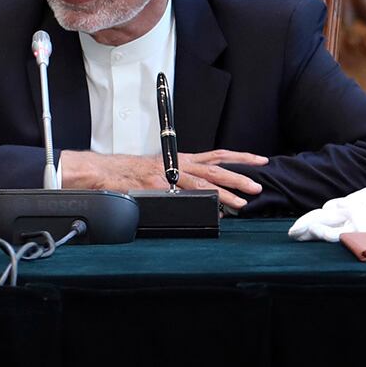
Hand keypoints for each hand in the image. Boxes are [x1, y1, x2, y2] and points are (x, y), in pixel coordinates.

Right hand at [60, 149, 268, 210]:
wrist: (106, 171)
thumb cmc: (132, 172)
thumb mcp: (161, 169)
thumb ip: (182, 179)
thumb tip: (206, 195)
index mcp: (182, 158)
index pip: (217, 155)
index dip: (239, 157)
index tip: (259, 160)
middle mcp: (179, 163)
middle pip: (216, 168)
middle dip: (239, 177)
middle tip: (256, 186)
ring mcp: (169, 175)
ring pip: (204, 182)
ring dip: (224, 193)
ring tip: (241, 203)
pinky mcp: (159, 186)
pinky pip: (183, 195)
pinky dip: (198, 203)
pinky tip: (211, 211)